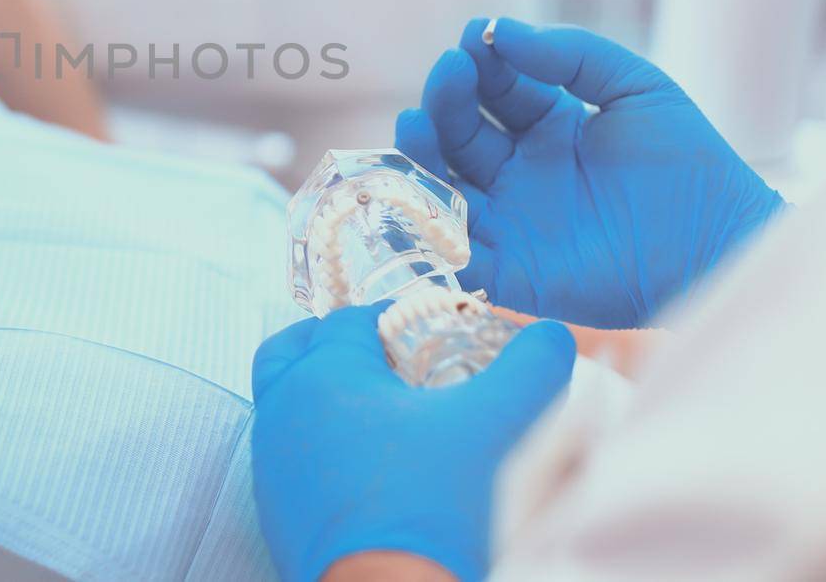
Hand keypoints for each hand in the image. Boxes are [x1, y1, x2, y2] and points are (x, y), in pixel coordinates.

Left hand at [251, 303, 575, 581]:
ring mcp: (272, 463)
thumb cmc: (433, 505)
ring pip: (284, 405)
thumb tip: (553, 336)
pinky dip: (315, 447)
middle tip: (378, 358)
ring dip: (318, 396)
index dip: (386, 318)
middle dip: (330, 343)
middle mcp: (283, 410)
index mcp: (324, 373)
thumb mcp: (495, 425)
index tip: (420, 332)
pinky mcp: (275, 509)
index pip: (347, 319)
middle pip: (293, 351)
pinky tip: (363, 468)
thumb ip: (529, 369)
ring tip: (375, 414)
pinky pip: (288, 459)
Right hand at [394, 18, 786, 327]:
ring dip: (421, 153)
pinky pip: (455, 253)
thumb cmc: (691, 168)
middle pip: (460, 131)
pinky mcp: (509, 272)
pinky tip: (415, 195)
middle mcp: (519, 172)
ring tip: (416, 123)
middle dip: (448, 98)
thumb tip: (502, 31)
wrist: (722, 247)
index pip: (495, 89)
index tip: (477, 37)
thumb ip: (573, 55)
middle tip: (451, 71)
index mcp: (548, 127)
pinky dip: (427, 230)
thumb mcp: (638, 88)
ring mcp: (510, 222)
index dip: (481, 62)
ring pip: (443, 185)